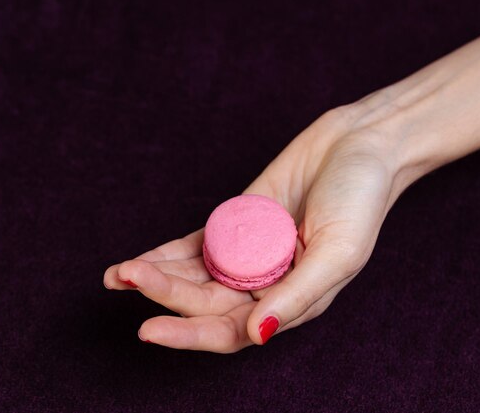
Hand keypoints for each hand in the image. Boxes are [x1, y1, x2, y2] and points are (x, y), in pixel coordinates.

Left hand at [103, 94, 411, 352]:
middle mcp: (267, 283)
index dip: (190, 335)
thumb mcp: (338, 251)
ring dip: (158, 276)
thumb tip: (256, 335)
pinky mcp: (239, 220)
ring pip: (196, 275)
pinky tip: (141, 259)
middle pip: (206, 302)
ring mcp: (250, 251)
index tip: (148, 329)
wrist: (361, 144)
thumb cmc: (362, 199)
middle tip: (126, 277)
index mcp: (293, 302)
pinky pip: (199, 244)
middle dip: (165, 293)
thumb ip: (297, 296)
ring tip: (117, 274)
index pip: (233, 331)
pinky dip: (170, 252)